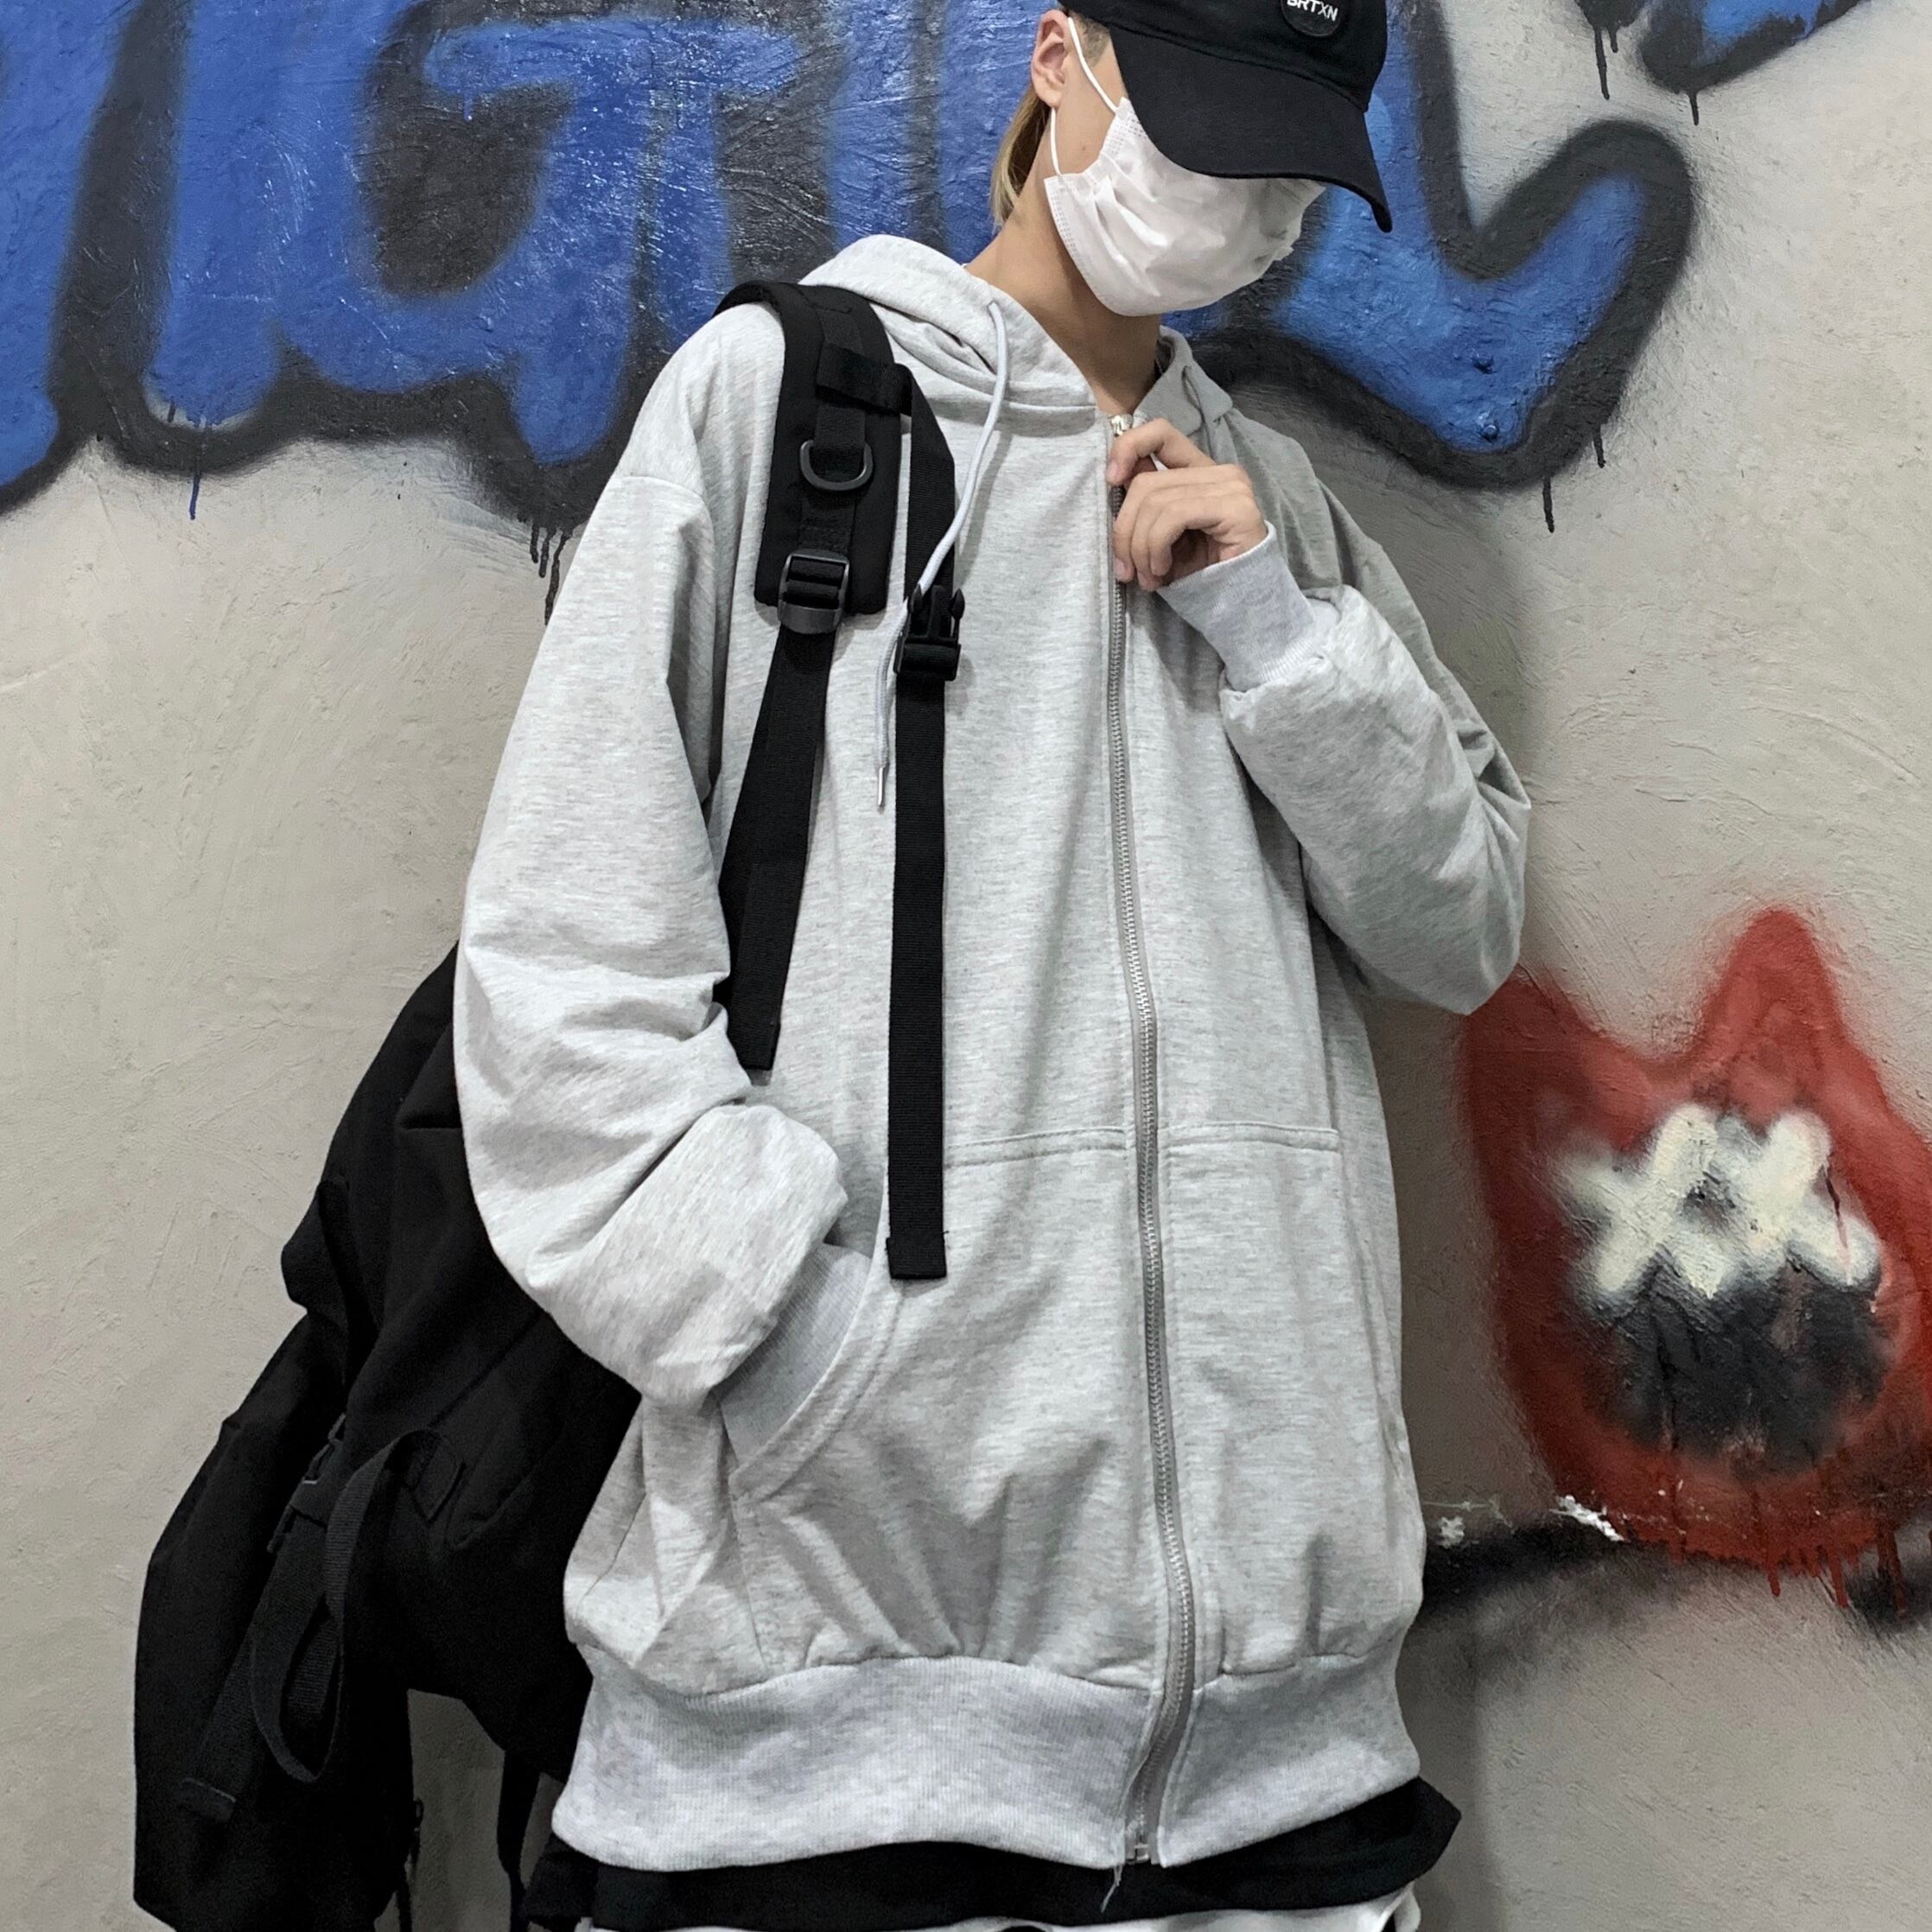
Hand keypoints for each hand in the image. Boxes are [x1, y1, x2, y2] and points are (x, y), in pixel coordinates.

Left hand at [1106, 419, 1267, 591]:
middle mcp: (1218, 471)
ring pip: (1156, 502)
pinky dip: (1157, 547)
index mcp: (1199, 470)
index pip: (1160, 433)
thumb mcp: (1161, 537)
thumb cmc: (1200, 574)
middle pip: (1146, 483)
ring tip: (1147, 578)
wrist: (1239, 606)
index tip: (1110, 480)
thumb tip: (1114, 480)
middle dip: (1125, 531)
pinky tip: (1162, 572)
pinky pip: (1174, 515)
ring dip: (1140, 548)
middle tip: (1127, 570)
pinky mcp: (1234, 507)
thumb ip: (1145, 507)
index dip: (1128, 447)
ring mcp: (1229, 486)